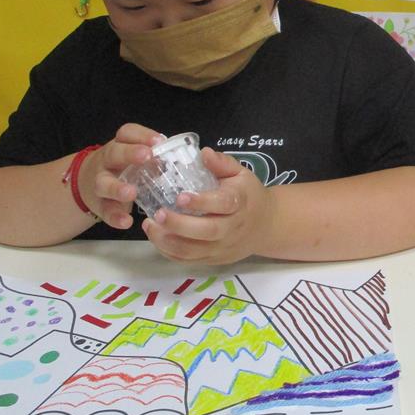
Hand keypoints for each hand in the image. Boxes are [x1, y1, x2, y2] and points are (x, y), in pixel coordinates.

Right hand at [80, 123, 165, 228]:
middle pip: (114, 154)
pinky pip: (105, 210)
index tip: (159, 141)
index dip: (142, 135)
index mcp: (119, 145)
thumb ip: (153, 159)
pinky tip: (126, 222)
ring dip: (117, 188)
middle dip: (130, 154)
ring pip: (104, 183)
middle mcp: (107, 161)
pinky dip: (115, 217)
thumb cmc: (121, 167)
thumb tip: (176, 162)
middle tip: (146, 155)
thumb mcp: (133, 158)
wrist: (86, 183)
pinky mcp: (99, 204)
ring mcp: (100, 182)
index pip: (127, 134)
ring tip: (131, 193)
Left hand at [143, 148, 273, 264]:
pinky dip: (169, 252)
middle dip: (179, 225)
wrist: (265, 226)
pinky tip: (157, 237)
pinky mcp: (214, 260)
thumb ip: (222, 163)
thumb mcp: (241, 174)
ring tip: (149, 226)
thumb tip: (203, 153)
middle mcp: (232, 228)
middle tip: (157, 214)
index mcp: (239, 202)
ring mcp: (223, 247)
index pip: (222, 204)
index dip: (202, 202)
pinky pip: (189, 261)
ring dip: (167, 241)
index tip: (180, 197)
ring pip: (193, 251)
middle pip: (206, 231)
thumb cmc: (248, 195)